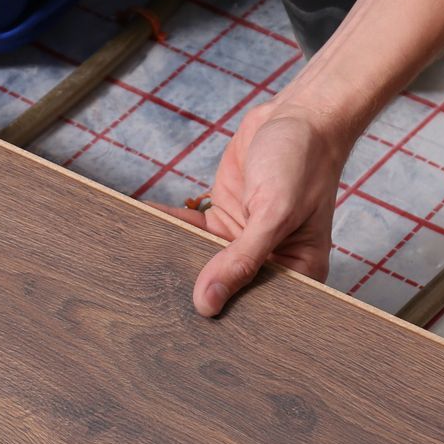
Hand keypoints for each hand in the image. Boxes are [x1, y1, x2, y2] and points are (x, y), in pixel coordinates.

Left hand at [161, 96, 351, 316]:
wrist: (298, 115)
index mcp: (298, 272)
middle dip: (195, 290)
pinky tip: (144, 223)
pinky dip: (169, 225)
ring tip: (140, 268)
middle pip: (227, 288)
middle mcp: (270, 262)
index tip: (190, 329)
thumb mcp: (274, 212)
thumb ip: (242, 258)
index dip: (228, 318)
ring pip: (203, 259)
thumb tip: (208, 304)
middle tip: (154, 303)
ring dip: (176, 256)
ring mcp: (243, 240)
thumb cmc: (304, 162)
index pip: (258, 308)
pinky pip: (190, 228)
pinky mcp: (223, 218)